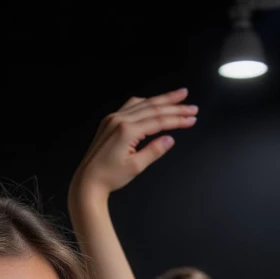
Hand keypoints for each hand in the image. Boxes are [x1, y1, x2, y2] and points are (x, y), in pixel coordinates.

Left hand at [70, 90, 196, 204]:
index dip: (178, 119)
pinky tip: (154, 102)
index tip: (192, 118)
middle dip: (175, 106)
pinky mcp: (109, 122)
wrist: (87, 182)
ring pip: (143, 104)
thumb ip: (154, 151)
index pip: (159, 121)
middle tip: (191, 106)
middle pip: (153, 108)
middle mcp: (119, 120)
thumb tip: (169, 140)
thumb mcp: (135, 167)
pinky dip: (145, 102)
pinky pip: (131, 106)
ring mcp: (113, 119)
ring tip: (178, 96)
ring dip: (162, 100)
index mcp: (126, 131)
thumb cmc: (109, 177)